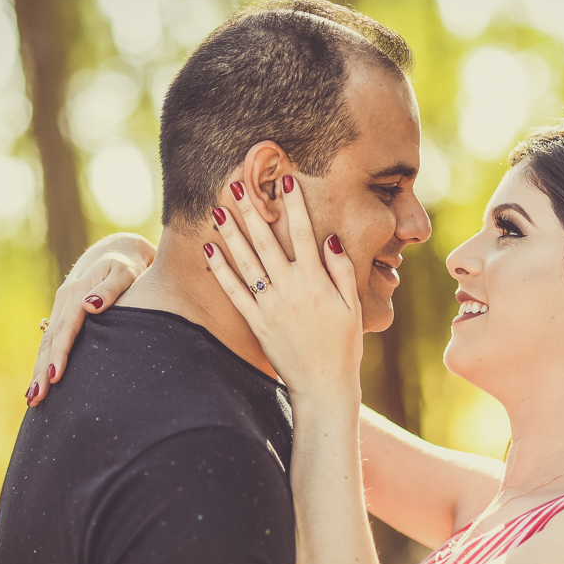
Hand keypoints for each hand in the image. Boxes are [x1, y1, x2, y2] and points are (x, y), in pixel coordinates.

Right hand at [26, 233, 154, 405]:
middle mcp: (64, 302)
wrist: (117, 253)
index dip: (59, 354)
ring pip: (46, 344)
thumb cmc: (127, 266)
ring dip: (38, 371)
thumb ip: (110, 289)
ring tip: (33, 399)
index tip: (56, 377)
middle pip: (49, 341)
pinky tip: (40, 382)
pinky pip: (51, 342)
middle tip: (37, 398)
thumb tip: (91, 305)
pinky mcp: (64, 317)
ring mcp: (61, 309)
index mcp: (76, 294)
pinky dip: (44, 362)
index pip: (65, 330)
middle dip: (41, 371)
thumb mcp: (124, 272)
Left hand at [205, 176, 361, 400]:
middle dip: (253, 210)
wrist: (323, 384)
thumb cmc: (343, 345)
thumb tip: (330, 239)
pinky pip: (234, 292)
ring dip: (230, 233)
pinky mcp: (256, 322)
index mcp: (316, 281)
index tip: (287, 179)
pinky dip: (221, 269)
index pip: (304, 233)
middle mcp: (290, 289)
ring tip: (217, 208)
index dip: (294, 205)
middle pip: (267, 241)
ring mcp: (270, 305)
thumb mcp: (353, 306)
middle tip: (238, 183)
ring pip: (246, 261)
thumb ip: (342, 270)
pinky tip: (210, 248)